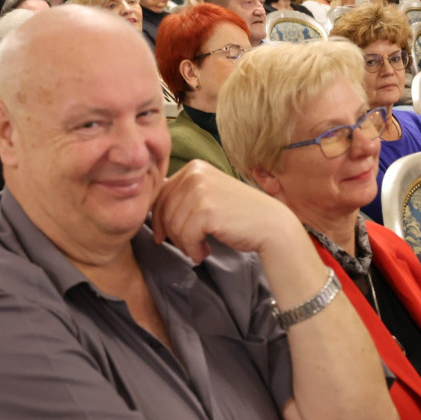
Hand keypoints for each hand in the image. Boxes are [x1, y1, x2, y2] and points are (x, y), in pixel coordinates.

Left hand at [151, 161, 298, 262]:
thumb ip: (184, 195)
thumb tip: (150, 207)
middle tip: (188, 247)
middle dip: (172, 234)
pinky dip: (193, 250)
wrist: (270, 225)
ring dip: (184, 244)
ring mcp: (201, 190)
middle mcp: (195, 174)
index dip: (158, 219)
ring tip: (199, 249)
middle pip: (164, 211)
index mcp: (194, 167)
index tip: (162, 237)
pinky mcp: (207, 210)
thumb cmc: (239, 215)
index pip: (161, 195)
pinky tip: (204, 252)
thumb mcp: (208, 195)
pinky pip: (186, 236)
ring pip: (173, 225)